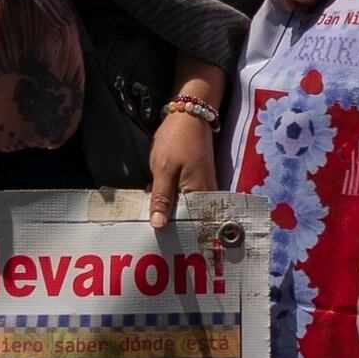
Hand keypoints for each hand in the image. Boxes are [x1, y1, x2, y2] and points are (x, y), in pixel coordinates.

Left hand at [145, 98, 221, 228]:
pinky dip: (175, 203)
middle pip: (189, 219)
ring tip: (153, 227)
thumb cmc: (177, 139)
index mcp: (200, 194)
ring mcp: (205, 188)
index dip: (171, 233)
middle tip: (150, 239)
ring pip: (187, 210)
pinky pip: (188, 200)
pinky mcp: (201, 182)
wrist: (190, 115)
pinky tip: (161, 206)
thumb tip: (158, 226)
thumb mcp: (163, 169)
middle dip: (171, 227)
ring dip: (172, 216)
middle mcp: (208, 194)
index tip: (154, 243)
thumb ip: (161, 198)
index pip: (187, 224)